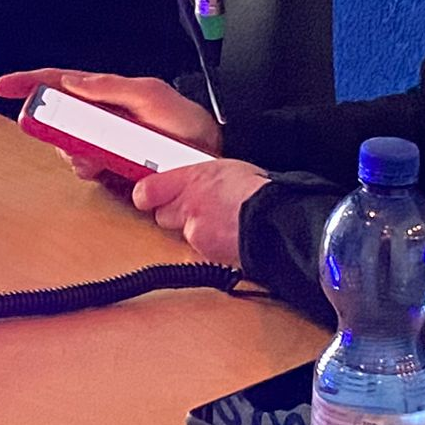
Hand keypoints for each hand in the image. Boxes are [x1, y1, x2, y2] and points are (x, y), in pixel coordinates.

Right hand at [0, 69, 222, 157]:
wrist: (210, 161)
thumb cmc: (189, 125)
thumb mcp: (151, 96)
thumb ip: (111, 88)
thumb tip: (72, 82)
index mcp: (109, 94)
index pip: (60, 83)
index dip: (30, 83)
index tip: (4, 87)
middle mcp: (103, 117)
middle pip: (57, 119)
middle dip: (55, 131)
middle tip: (73, 143)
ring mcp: (106, 143)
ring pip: (68, 147)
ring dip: (76, 155)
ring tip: (101, 159)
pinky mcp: (112, 168)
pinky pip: (85, 168)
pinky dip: (89, 170)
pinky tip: (107, 171)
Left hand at [128, 159, 267, 262]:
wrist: (279, 222)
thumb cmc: (262, 192)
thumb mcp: (229, 169)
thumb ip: (206, 177)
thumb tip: (201, 180)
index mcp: (192, 179)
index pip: (146, 191)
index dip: (146, 195)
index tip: (146, 196)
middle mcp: (188, 207)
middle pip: (163, 215)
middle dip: (176, 214)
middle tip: (199, 209)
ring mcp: (196, 234)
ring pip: (185, 235)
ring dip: (198, 231)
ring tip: (224, 223)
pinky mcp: (207, 254)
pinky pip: (203, 251)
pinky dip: (214, 247)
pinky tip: (232, 237)